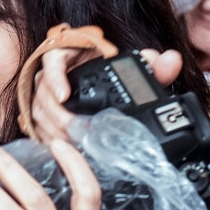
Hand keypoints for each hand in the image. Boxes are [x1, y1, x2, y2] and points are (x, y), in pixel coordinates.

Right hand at [30, 47, 181, 141]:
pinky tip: (67, 152)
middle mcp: (47, 77)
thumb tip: (172, 60)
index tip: (66, 95)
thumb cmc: (105, 71)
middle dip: (62, 117)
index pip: (52, 62)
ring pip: (40, 115)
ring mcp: (39, 98)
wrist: (90, 79)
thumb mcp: (127, 67)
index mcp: (64, 56)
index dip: (56, 79)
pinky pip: (38, 129)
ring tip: (77, 144)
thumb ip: (151, 64)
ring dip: (57, 131)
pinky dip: (51, 141)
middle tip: (83, 131)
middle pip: (45, 96)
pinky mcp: (38, 117)